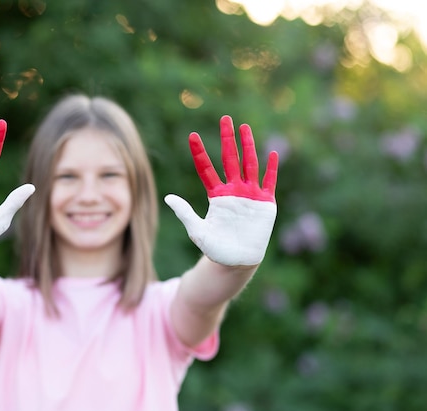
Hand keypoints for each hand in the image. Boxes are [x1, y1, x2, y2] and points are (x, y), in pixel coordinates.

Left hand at [164, 115, 278, 265]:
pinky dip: (271, 169)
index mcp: (216, 195)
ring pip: (249, 164)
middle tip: (224, 119)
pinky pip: (269, 182)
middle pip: (229, 159)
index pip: (206, 169)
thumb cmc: (215, 249)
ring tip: (244, 127)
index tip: (192, 136)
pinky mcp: (266, 204)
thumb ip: (184, 213)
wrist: (236, 262)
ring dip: (248, 146)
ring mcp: (250, 195)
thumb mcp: (197, 231)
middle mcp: (233, 191)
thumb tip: (167, 197)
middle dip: (227, 139)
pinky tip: (272, 154)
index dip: (199, 153)